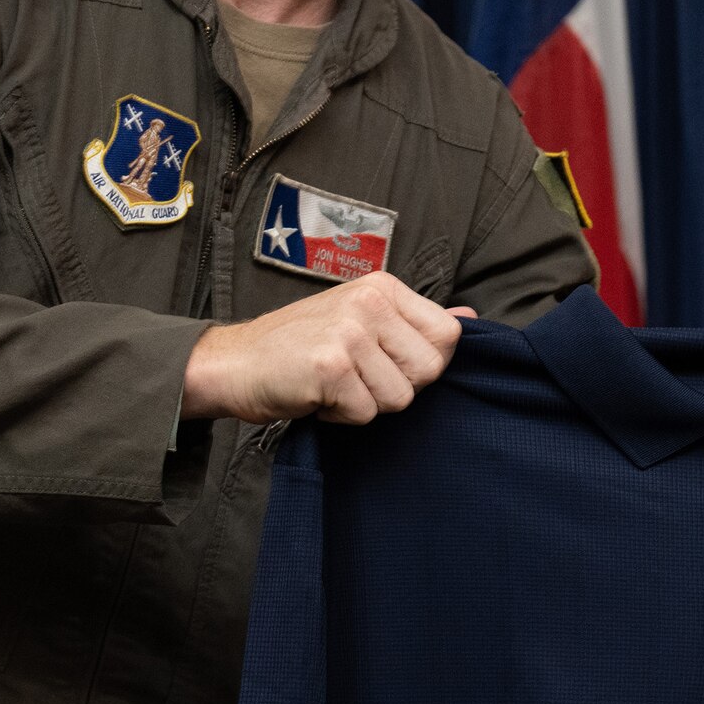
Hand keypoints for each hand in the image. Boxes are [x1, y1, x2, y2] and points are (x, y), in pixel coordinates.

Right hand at [181, 272, 474, 424]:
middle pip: (430, 369)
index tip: (390, 364)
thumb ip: (415, 322)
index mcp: (383, 288)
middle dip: (398, 387)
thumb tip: (471, 318)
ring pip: (401, 397)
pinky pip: (366, 412)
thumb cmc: (300, 347)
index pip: (448, 334)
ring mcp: (350, 331)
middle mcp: (369, 302)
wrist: (233, 363)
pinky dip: (342, 416)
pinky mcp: (331, 366)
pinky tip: (318, 396)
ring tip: (335, 385)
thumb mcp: (362, 321)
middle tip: (358, 378)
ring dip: (368, 404)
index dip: (425, 362)